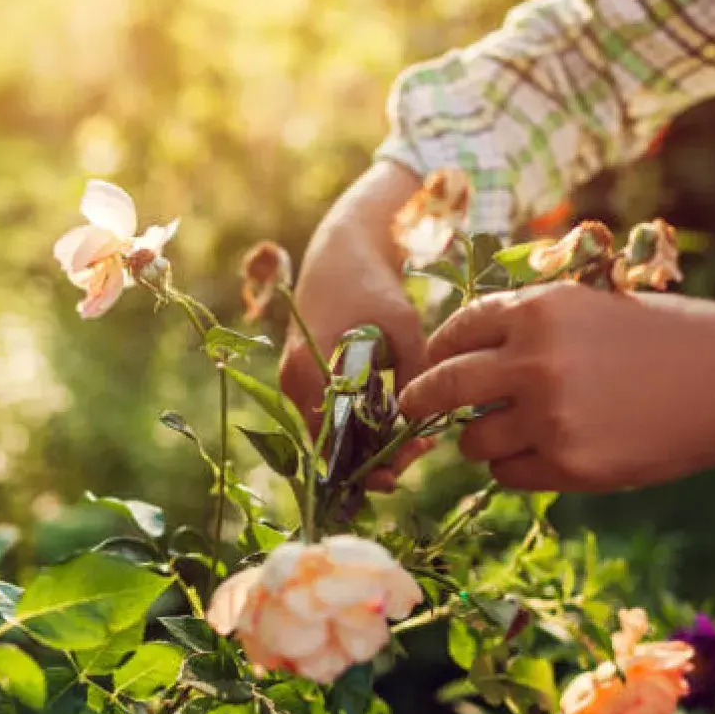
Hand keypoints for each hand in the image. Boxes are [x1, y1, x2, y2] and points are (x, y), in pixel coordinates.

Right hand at [279, 161, 435, 489]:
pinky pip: (333, 418)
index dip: (374, 460)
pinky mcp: (307, 381)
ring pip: (333, 436)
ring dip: (371, 444)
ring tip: (417, 438)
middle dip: (376, 458)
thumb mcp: (402, 325)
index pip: (335, 442)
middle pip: (331, 447)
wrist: (342, 252)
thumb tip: (420, 422)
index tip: (413, 454)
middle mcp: (293, 384)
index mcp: (306, 371)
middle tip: (421, 450)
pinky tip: (398, 422)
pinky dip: (363, 426)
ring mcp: (296, 384)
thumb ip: (412, 372)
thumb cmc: (371, 283)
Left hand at [398, 283, 714, 491]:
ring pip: (473, 440)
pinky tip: (548, 453)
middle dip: (419, 402)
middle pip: (440, 388)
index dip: (438, 353)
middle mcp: (533, 361)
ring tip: (513, 433)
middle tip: (411, 411)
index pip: (454, 332)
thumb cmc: (664, 338)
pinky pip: (508, 474)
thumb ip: (528, 326)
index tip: (430, 367)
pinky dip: (516, 467)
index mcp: (536, 310)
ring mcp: (549, 416)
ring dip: (480, 440)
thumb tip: (460, 355)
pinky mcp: (570, 464)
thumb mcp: (590, 307)